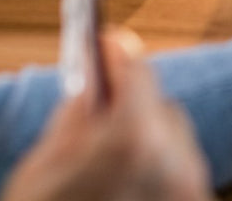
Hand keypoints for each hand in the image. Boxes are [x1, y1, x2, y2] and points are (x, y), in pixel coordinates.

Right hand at [0, 29, 211, 200]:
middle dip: (134, 104)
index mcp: (131, 139)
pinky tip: (131, 188)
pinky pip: (182, 181)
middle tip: (106, 101)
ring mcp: (190, 193)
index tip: (107, 45)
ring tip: (115, 156)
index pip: (135, 70)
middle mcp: (174, 162)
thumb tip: (96, 85)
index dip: (117, 56)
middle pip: (160, 108)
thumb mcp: (41, 170)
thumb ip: (77, 118)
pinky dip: (161, 177)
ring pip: (177, 145)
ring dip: (152, 142)